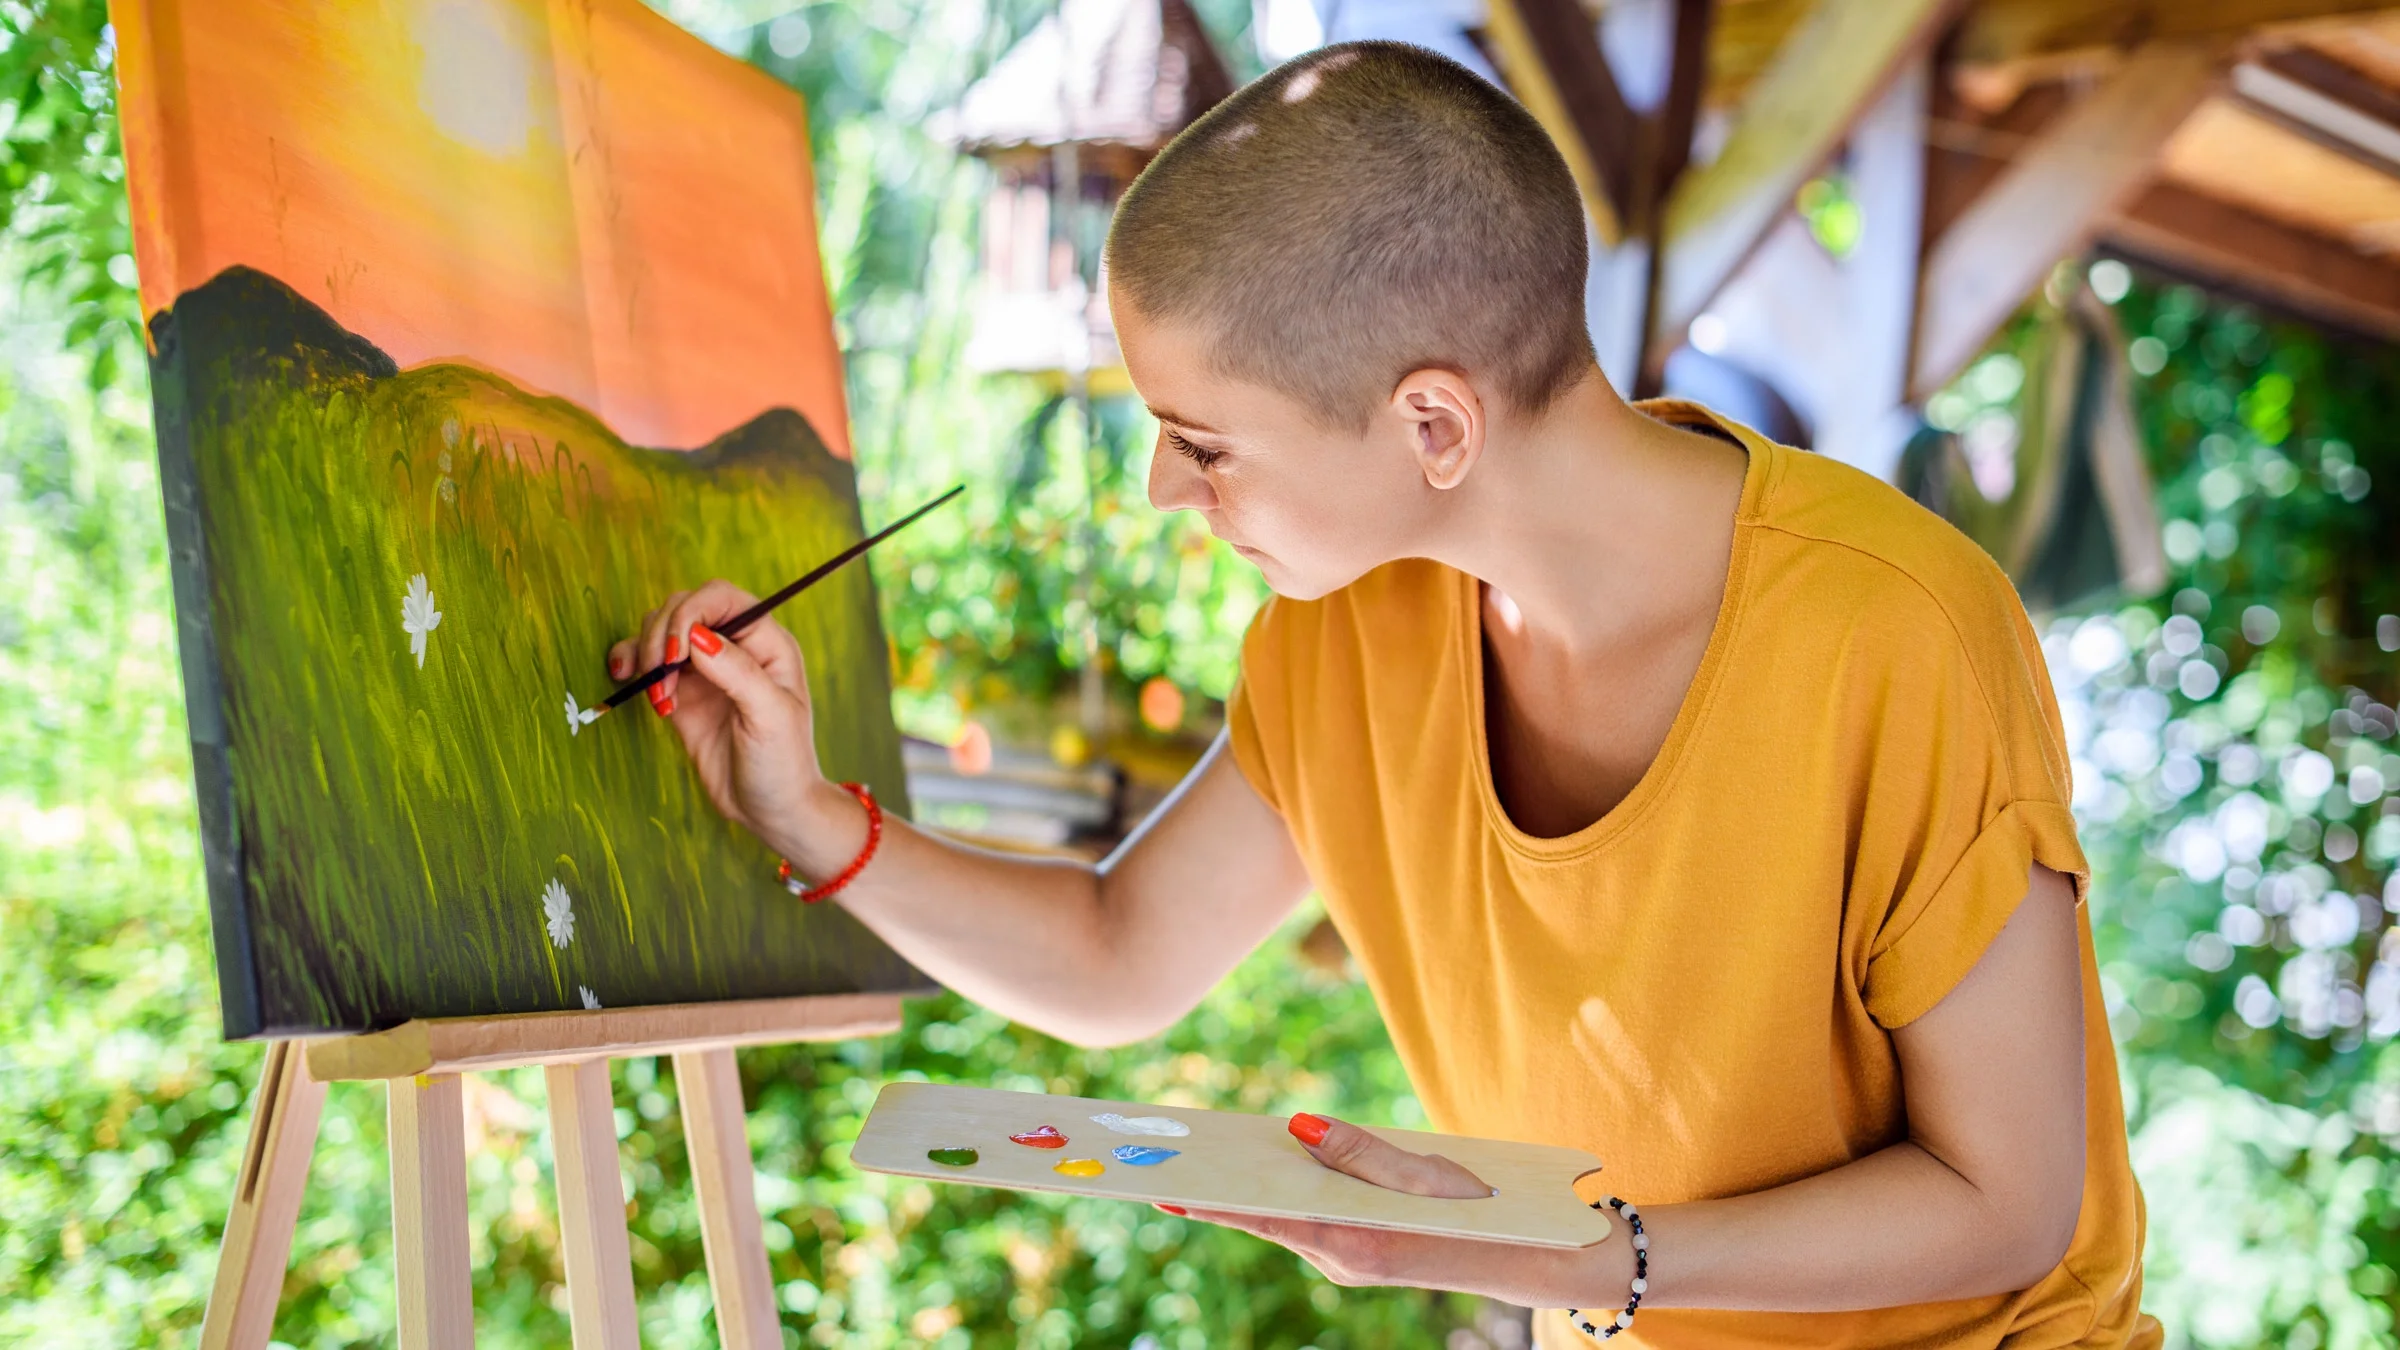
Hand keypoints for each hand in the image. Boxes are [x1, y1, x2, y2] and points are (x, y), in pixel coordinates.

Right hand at [608, 580, 854, 866]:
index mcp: (767, 643)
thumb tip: (697, 636)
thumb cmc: (783, 763)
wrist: (770, 809)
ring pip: (661, 631)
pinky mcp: (681, 693)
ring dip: (646, 652)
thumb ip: (736, 673)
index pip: (720, 598)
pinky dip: (632, 665)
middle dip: (662, 636)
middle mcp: (735, 647)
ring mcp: (705, 669)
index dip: (690, 613)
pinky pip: (648, 662)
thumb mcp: (770, 717)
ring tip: (656, 695)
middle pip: (683, 608)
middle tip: (659, 679)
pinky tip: (629, 683)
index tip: (675, 655)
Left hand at [1169, 1114, 1632, 1308]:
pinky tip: (1272, 1166)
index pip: (1268, 1217)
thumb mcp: (1428, 1172)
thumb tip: (1297, 1129)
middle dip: (1222, 1187)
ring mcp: (1348, 1260)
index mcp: (1355, 1244)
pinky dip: (1286, 1194)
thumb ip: (1361, 1151)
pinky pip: (1310, 1218)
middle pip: (1268, 1216)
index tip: (1169, 1185)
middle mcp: (1342, 1261)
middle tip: (1173, 1156)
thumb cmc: (1487, 1210)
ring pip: (1288, 1216)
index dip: (1216, 1200)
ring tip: (1208, 1152)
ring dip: (1252, 1188)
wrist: (1536, 1257)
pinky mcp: (1360, 1251)